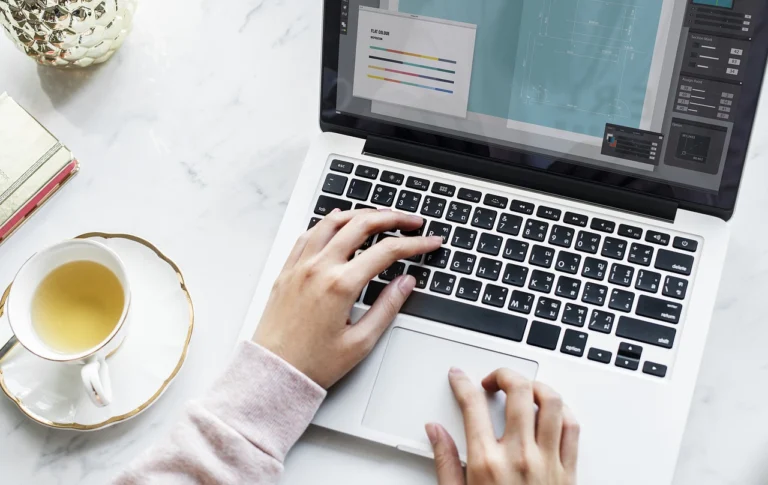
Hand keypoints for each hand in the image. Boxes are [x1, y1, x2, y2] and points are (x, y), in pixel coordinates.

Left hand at [253, 208, 441, 388]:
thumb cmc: (313, 364)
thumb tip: (406, 282)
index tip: (430, 241)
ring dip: (361, 214)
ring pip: (333, 222)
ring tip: (381, 216)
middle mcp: (319, 268)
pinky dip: (329, 222)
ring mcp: (300, 266)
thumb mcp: (360, 342)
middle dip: (393, 218)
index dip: (415, 243)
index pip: (387, 251)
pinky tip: (339, 221)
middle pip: (362, 225)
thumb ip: (387, 307)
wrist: (273, 373)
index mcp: (340, 285)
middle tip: (412, 221)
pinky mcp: (287, 270)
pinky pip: (308, 234)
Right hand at [426, 368, 578, 484]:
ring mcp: (548, 462)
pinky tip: (549, 412)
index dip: (462, 383)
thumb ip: (446, 461)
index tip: (459, 377)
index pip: (472, 405)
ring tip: (522, 390)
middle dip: (503, 374)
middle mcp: (519, 457)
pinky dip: (562, 411)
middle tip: (493, 380)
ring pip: (551, 402)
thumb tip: (436, 431)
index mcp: (486, 463)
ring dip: (535, 387)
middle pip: (518, 391)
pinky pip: (572, 427)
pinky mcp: (569, 472)